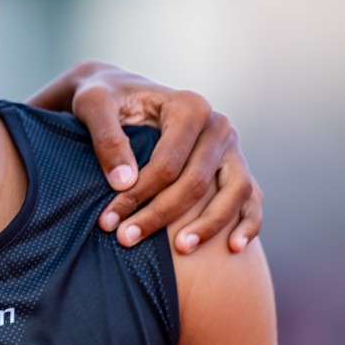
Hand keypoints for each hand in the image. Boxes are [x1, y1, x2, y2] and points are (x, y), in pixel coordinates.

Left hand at [29, 61, 262, 254]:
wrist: (120, 94)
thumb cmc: (104, 99)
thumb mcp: (93, 106)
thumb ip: (107, 139)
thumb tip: (124, 182)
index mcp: (189, 106)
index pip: (168, 163)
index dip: (138, 195)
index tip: (107, 220)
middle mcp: (217, 125)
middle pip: (197, 181)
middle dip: (160, 215)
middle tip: (125, 240)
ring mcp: (231, 147)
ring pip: (234, 191)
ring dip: (209, 226)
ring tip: (181, 250)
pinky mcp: (234, 165)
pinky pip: (251, 197)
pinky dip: (248, 222)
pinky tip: (233, 248)